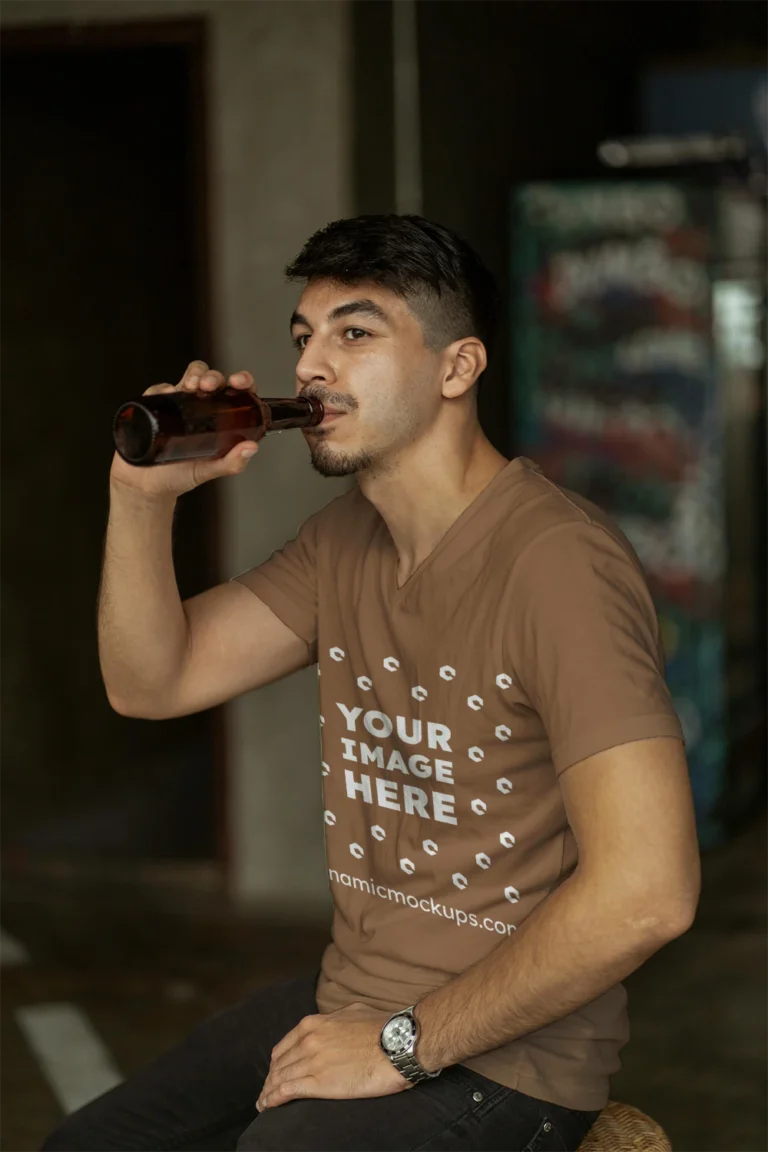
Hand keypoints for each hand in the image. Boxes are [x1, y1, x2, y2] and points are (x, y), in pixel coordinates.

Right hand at [110, 360, 259, 498]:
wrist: (146, 484)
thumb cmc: (179, 476)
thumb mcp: (209, 471)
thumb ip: (232, 463)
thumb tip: (251, 448)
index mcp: (219, 419)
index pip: (235, 392)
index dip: (242, 381)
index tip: (239, 382)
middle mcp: (201, 407)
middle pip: (212, 379)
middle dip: (213, 376)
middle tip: (210, 387)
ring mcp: (179, 405)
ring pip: (189, 376)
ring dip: (194, 374)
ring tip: (193, 386)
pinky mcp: (156, 406)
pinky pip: (159, 389)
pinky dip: (164, 388)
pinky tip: (168, 395)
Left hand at [256, 1003, 409, 1111]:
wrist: (397, 1043)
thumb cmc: (382, 1027)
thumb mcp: (353, 1011)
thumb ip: (335, 1018)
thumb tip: (334, 1022)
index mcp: (314, 1024)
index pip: (285, 1046)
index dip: (278, 1061)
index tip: (276, 1071)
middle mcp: (308, 1040)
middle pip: (280, 1063)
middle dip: (271, 1078)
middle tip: (267, 1090)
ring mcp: (312, 1061)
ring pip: (280, 1078)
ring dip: (268, 1091)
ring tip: (263, 1102)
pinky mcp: (319, 1083)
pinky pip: (287, 1091)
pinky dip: (273, 1099)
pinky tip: (267, 1106)